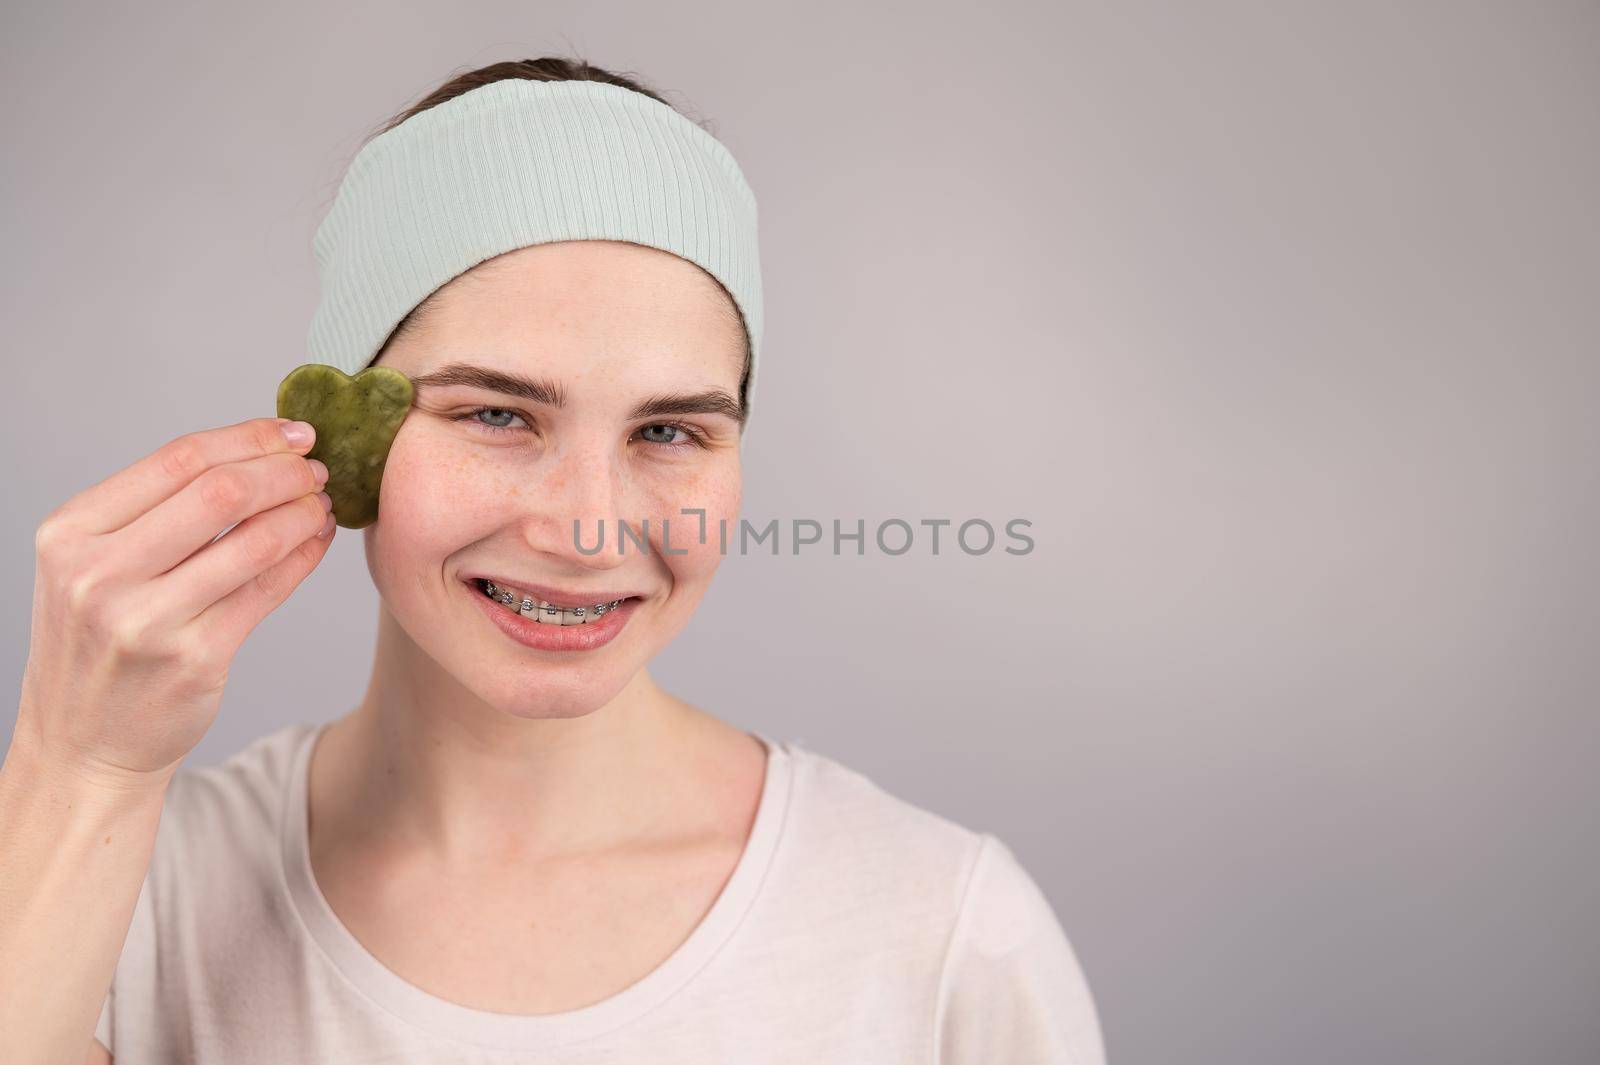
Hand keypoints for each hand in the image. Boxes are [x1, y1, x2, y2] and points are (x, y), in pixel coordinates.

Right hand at [13, 417, 335, 792]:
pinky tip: (317, 540)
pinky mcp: (194, 659)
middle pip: (220, 492)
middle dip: (284, 472)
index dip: (248, 437)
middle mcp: (101, 574)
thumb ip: (153, 511)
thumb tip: (254, 451)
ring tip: (322, 504)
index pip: (177, 459)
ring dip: (302, 513)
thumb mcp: (91, 566)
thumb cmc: (97, 643)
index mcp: (71, 534)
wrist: (80, 745)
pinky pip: (268, 590)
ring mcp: (147, 620)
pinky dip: (303, 556)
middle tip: (316, 470)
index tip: (294, 432)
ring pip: (253, 540)